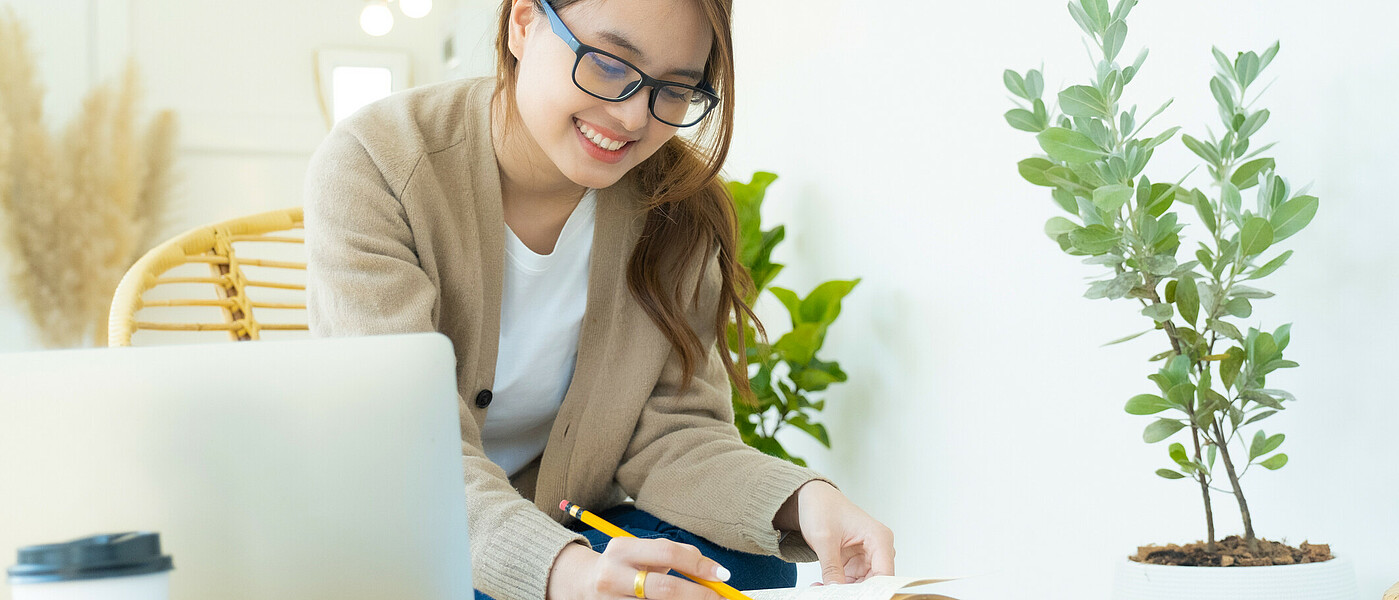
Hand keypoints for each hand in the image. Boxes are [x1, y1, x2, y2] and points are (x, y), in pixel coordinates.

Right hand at [547, 538, 732, 599]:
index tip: (722, 575)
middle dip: (699, 595)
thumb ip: (675, 555)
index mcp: (622, 549)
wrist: (584, 584)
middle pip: (665, 588)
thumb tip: (713, 572)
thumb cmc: (626, 566)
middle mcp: (612, 575)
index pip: (667, 553)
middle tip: (720, 598)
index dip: (699, 565)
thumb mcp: (643, 553)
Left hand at [775, 481, 894, 584]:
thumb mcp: (824, 539)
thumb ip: (831, 568)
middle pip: (875, 582)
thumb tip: (835, 591)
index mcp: (879, 537)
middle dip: (856, 592)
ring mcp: (868, 557)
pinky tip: (822, 587)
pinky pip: (852, 582)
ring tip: (823, 591)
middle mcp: (878, 548)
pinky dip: (839, 587)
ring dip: (845, 591)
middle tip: (834, 595)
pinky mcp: (856, 563)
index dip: (871, 590)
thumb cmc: (822, 507)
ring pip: (863, 585)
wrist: (812, 498)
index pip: (884, 574)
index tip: (853, 596)